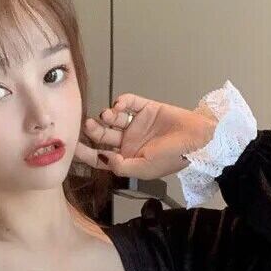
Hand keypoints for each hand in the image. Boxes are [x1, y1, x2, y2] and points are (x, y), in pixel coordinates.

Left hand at [74, 93, 217, 178]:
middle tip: (88, 125)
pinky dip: (121, 101)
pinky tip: (120, 106)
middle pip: (103, 136)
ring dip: (106, 116)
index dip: (86, 152)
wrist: (197, 139)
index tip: (73, 147)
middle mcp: (129, 142)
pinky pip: (129, 102)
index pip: (100, 156)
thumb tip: (102, 157)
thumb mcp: (143, 169)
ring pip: (113, 118)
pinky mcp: (146, 108)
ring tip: (108, 115)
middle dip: (93, 131)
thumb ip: (120, 166)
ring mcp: (137, 124)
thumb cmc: (172, 157)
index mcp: (127, 159)